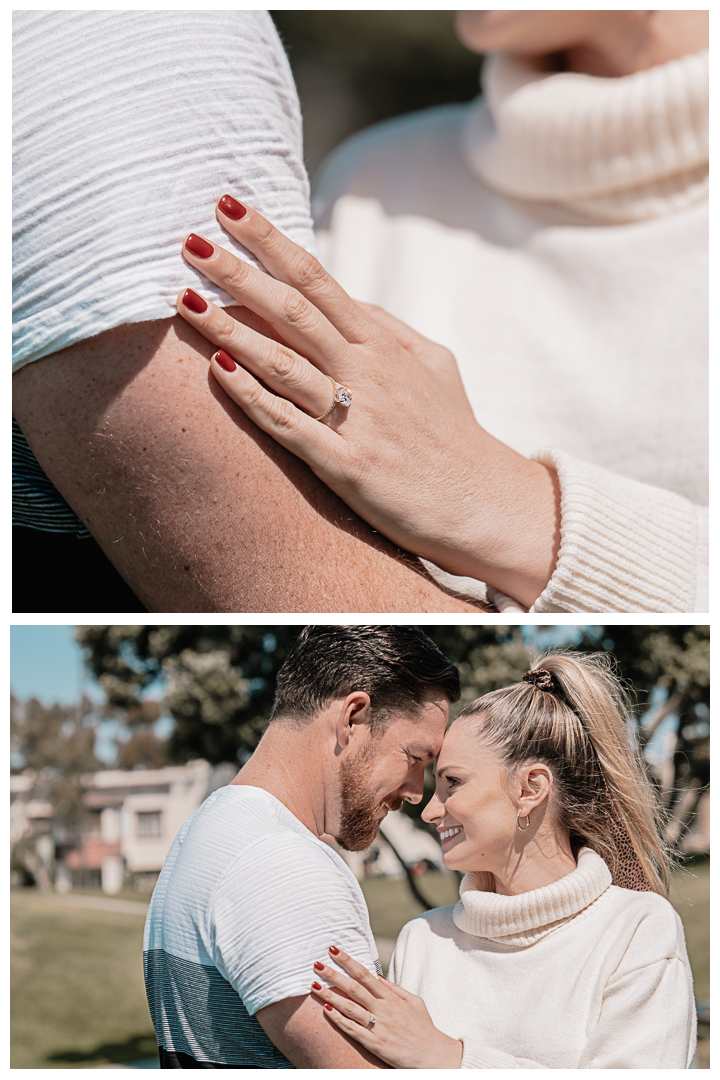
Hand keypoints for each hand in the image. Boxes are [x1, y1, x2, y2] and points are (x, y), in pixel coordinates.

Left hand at [177, 199, 558, 606]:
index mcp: (383, 344)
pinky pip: (291, 426)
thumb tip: (352, 301)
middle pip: (293, 310)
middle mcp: (367, 372)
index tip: (227, 207)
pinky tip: (220, 372)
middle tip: (187, 242)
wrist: (483, 504)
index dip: (270, 241)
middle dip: (238, 273)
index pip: (317, 280)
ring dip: (231, 329)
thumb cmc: (453, 435)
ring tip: (184, 300)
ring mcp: (358, 418)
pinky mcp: (348, 466)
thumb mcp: (435, 366)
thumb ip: (390, 330)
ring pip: (284, 363)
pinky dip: (254, 397)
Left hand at [311, 948, 462, 1069]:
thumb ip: (395, 989)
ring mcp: (378, 1026)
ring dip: (329, 995)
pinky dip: (339, 1020)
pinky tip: (327, 1010)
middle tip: (316, 964)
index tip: (333, 950)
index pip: (365, 974)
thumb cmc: (423, 1028)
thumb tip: (377, 976)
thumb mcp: (414, 1002)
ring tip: (313, 985)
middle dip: (333, 974)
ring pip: (349, 1007)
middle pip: (353, 987)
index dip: (348, 961)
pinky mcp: (375, 1043)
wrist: (432, 1056)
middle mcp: (383, 1009)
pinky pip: (353, 1029)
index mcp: (391, 997)